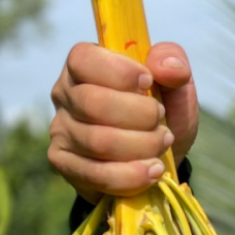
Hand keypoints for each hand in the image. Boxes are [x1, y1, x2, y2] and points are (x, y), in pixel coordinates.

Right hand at [48, 41, 199, 200]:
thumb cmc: (160, 113)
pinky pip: (95, 174)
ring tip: (162, 143)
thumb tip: (168, 67)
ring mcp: (60, 131)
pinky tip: (152, 170)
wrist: (158, 157)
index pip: (84, 59)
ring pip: (98, 141)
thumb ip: (172, 61)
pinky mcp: (65, 165)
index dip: (120, 72)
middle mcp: (64, 95)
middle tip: (161, 120)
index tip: (148, 83)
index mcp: (83, 65)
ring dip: (141, 145)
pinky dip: (131, 175)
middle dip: (139, 115)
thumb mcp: (174, 82)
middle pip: (93, 103)